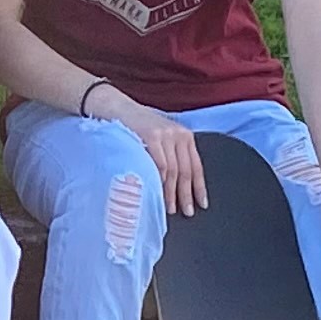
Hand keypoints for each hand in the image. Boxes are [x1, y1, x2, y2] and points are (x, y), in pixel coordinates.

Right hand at [86, 87, 209, 212]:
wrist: (119, 108)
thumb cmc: (139, 127)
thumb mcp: (162, 139)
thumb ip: (172, 155)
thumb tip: (178, 185)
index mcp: (185, 136)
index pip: (196, 166)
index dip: (200, 187)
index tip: (202, 204)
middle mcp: (178, 134)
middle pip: (186, 170)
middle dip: (186, 194)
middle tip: (186, 211)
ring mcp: (165, 134)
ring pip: (173, 170)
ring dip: (172, 192)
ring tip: (171, 207)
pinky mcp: (150, 135)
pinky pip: (159, 163)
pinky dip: (160, 179)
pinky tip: (158, 191)